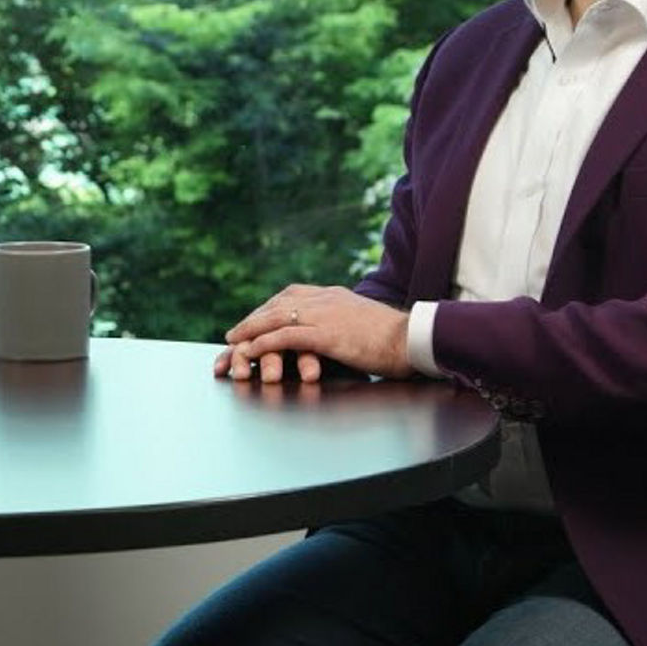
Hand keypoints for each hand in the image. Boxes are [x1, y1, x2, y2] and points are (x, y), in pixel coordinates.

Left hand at [212, 284, 413, 383]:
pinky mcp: (326, 334)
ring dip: (251, 329)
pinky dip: (264, 342)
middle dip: (254, 318)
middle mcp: (324, 299)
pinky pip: (286, 336)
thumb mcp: (362, 323)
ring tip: (233, 340)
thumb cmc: (395, 339)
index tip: (254, 318)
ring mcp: (324, 315)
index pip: (291, 296)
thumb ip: (342, 322)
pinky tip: (249, 350)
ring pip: (276, 318)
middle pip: (278, 304)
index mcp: (333, 295)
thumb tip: (333, 332)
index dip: (269, 308)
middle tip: (235, 331)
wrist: (413, 340)